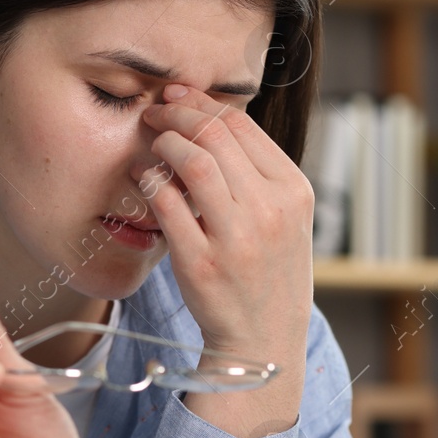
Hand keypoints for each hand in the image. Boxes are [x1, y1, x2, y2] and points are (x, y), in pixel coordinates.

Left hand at [139, 82, 313, 363]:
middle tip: (154, 112)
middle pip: (216, 136)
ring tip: (152, 142)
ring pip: (194, 161)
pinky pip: (168, 204)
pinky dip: (151, 181)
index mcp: (293, 191)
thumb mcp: (284, 218)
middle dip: (177, 114)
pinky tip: (144, 177)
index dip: (202, 103)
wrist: (263, 339)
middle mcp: (270, 210)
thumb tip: (207, 120)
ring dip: (165, 142)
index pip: (243, 126)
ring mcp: (237, 238)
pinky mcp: (201, 263)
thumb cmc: (268, 273)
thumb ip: (256, 173)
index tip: (177, 97)